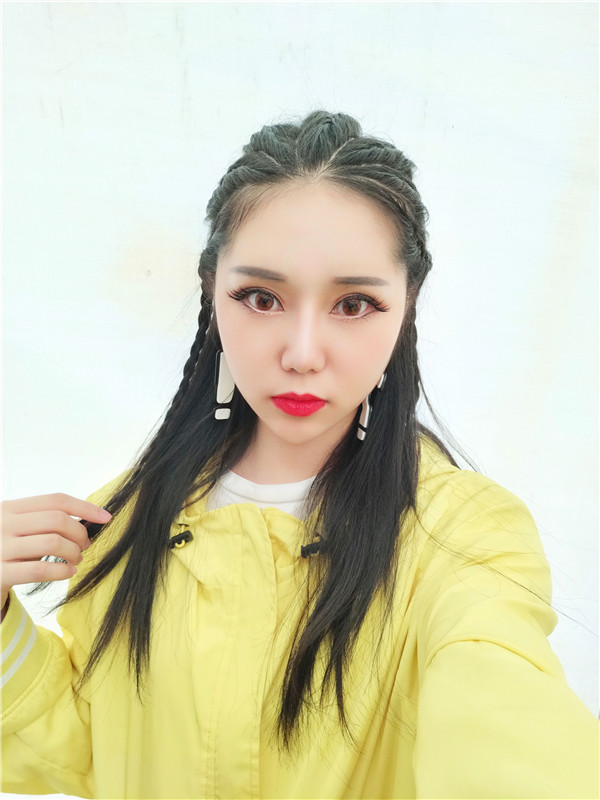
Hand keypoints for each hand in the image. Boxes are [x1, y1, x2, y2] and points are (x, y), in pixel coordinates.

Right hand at [1, 493, 111, 615]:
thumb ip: (44, 521)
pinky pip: (39, 569)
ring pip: (52, 543)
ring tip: (76, 559)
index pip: (56, 500)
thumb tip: (89, 518)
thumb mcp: (18, 528)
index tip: (106, 517)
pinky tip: (68, 572)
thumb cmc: (5, 550)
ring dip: (74, 552)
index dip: (85, 507)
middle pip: (57, 520)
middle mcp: (3, 523)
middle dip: (80, 532)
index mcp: (10, 508)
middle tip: (85, 545)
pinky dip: (62, 570)